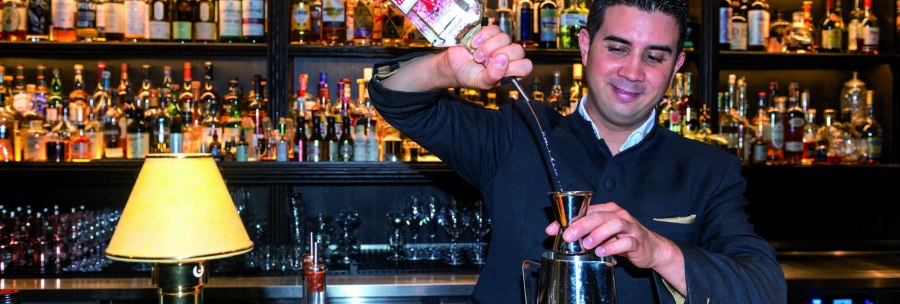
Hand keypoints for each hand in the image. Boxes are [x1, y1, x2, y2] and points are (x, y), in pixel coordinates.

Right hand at [442, 25, 532, 89]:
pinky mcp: (490, 32)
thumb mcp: (480, 82)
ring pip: (505, 38)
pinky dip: (482, 37)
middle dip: (498, 56)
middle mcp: (508, 56)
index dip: (514, 67)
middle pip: (518, 50)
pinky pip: (494, 29)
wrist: (453, 65)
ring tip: (477, 55)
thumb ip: (493, 76)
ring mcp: (500, 43)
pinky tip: (474, 44)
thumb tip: (502, 60)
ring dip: (487, 47)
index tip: (498, 69)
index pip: (525, 66)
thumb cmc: (468, 76)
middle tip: (484, 63)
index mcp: (510, 71)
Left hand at [544, 202, 679, 269]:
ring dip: (597, 235)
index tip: (551, 230)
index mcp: (607, 210)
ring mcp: (629, 227)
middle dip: (580, 226)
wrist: (650, 248)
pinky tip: (602, 252)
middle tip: (568, 236)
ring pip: (613, 224)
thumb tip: (560, 234)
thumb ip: (585, 231)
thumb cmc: (622, 238)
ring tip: (586, 245)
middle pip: (598, 216)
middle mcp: (618, 215)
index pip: (584, 211)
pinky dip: (612, 247)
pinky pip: (625, 242)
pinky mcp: (637, 240)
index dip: (567, 220)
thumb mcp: (602, 232)